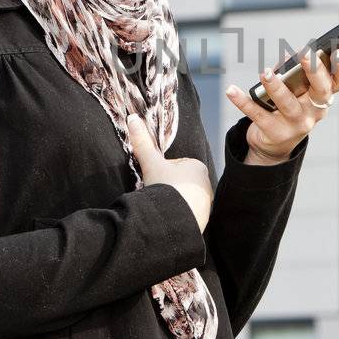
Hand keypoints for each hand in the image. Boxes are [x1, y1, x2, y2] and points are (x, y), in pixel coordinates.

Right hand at [127, 113, 213, 231]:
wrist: (171, 221)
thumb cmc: (165, 187)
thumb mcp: (151, 163)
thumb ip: (143, 142)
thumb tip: (132, 118)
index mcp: (198, 167)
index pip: (174, 166)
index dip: (160, 172)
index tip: (155, 181)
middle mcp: (206, 183)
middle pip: (179, 182)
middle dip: (167, 188)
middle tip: (158, 194)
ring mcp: (206, 203)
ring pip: (183, 198)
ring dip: (172, 202)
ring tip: (162, 207)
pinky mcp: (203, 220)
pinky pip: (186, 214)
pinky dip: (177, 216)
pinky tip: (168, 218)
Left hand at [225, 47, 338, 163]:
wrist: (275, 144)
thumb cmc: (289, 107)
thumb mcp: (297, 91)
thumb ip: (293, 72)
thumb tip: (287, 59)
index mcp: (324, 97)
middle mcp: (315, 111)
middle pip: (321, 91)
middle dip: (314, 71)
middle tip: (305, 54)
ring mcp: (296, 124)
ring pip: (288, 104)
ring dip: (276, 87)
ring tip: (265, 73)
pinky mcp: (275, 132)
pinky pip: (258, 115)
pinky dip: (243, 102)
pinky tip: (231, 90)